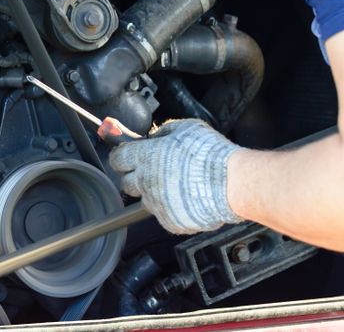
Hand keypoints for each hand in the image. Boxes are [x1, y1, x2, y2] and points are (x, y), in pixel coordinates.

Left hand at [109, 119, 243, 233]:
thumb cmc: (210, 154)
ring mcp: (157, 204)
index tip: (128, 156)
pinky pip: (165, 215)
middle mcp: (145, 181)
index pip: (117, 159)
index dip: (123, 157)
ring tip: (178, 186)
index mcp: (144, 157)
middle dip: (136, 176)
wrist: (233, 183)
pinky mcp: (170, 221)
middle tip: (154, 171)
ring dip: (156, 193)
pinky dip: (173, 208)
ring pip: (146, 200)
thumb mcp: (184, 128)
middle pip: (126, 183)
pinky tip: (188, 199)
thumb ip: (163, 133)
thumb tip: (154, 137)